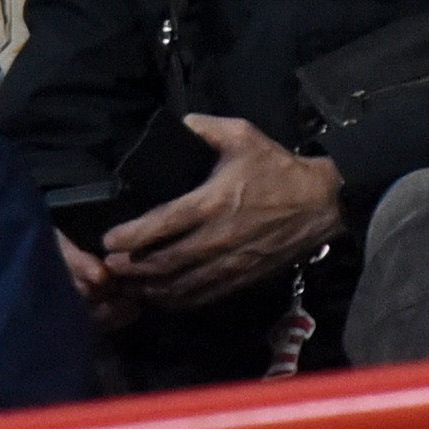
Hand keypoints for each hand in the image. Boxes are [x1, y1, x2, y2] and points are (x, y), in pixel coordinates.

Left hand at [96, 114, 344, 311]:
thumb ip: (205, 129)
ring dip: (149, 289)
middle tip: (109, 265)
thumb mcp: (242, 135)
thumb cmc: (277, 168)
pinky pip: (201, 297)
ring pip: (179, 287)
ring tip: (128, 284)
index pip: (162, 225)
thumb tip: (178, 126)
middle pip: (164, 263)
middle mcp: (217, 239)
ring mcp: (228, 264)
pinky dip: (175, 301)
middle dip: (131, 269)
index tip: (109, 240)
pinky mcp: (240, 279)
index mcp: (213, 202)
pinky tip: (160, 296)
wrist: (319, 203)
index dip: (131, 236)